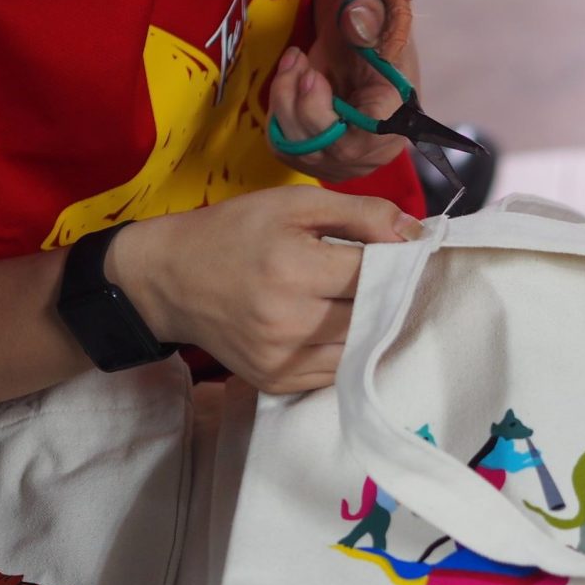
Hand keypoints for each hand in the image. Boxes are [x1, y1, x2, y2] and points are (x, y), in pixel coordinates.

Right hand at [107, 186, 422, 393]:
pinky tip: (335, 327)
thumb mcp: (293, 203)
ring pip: (359, 348)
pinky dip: (345, 351)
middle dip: (385, 294)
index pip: (375, 273)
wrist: (170, 279)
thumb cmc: (234, 232)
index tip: (401, 253)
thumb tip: (414, 233)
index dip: (397, 262)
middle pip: (372, 314)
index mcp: (293, 268)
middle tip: (382, 276)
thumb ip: (360, 213)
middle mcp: (288, 321)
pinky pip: (335, 373)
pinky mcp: (276, 382)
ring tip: (360, 301)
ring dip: (369, 327)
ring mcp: (281, 358)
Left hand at [268, 0, 419, 181]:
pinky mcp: (314, 162)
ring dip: (283, 100)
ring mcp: (340, 163)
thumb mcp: (379, 17)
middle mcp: (371, 152)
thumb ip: (371, 18)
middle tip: (297, 59)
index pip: (366, 134)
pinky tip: (289, 84)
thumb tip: (358, 16)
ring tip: (294, 63)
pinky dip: (277, 112)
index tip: (312, 74)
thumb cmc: (372, 35)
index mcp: (396, 119)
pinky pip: (282, 146)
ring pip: (297, 147)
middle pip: (324, 145)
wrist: (356, 49)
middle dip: (297, 99)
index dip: (330, 110)